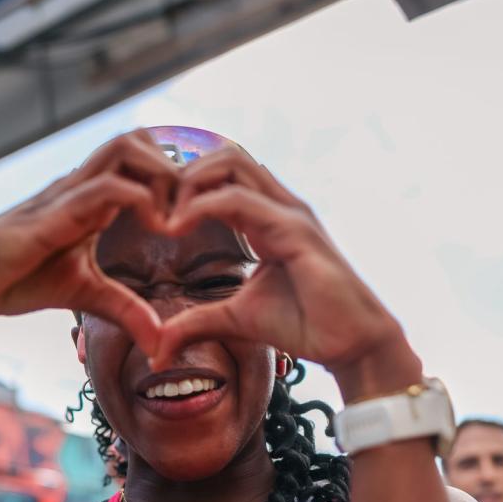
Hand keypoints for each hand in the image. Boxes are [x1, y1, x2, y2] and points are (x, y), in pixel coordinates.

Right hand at [0, 132, 176, 358]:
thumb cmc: (15, 278)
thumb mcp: (84, 296)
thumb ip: (125, 309)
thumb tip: (160, 341)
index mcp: (92, 199)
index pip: (142, 159)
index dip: (175, 178)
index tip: (196, 216)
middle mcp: (82, 185)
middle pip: (140, 138)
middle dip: (176, 168)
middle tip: (191, 213)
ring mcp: (68, 193)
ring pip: (127, 148)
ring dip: (163, 176)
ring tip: (175, 219)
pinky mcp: (56, 213)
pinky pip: (107, 188)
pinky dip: (142, 201)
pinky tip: (156, 230)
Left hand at [153, 145, 421, 396]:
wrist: (351, 343)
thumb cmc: (305, 325)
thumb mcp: (234, 320)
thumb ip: (195, 323)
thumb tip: (158, 346)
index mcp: (266, 217)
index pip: (221, 175)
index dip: (182, 186)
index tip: (151, 216)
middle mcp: (279, 205)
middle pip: (223, 155)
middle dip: (181, 172)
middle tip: (152, 208)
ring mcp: (289, 211)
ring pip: (230, 161)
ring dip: (187, 181)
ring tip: (162, 216)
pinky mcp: (295, 228)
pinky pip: (240, 198)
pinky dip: (201, 205)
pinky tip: (176, 228)